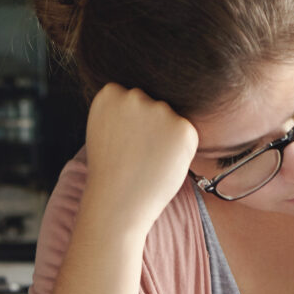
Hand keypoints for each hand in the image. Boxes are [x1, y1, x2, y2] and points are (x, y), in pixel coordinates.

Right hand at [82, 83, 198, 234]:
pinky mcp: (182, 127)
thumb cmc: (112, 170)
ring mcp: (159, 109)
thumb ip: (123, 110)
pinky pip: (186, 132)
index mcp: (110, 93)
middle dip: (150, 125)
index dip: (130, 122)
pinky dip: (180, 148)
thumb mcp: (106, 129)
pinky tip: (162, 162)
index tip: (123, 140)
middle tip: (138, 153)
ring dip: (166, 135)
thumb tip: (152, 99)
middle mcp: (135, 95)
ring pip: (170, 118)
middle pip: (152, 104)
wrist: (119, 201)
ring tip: (149, 159)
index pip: (130, 97)